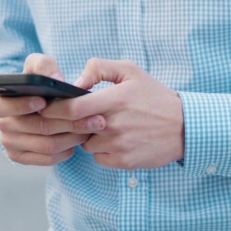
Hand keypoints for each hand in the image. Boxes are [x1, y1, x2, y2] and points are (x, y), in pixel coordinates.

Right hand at [0, 53, 106, 165]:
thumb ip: (45, 66)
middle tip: (93, 117)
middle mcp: (1, 126)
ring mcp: (10, 144)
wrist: (36, 105)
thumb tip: (55, 78)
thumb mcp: (39, 67)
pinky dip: (66, 150)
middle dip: (67, 121)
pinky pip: (48, 159)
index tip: (43, 101)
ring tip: (91, 127)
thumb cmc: (38, 83)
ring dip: (72, 136)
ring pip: (47, 145)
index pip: (3, 107)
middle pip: (37, 127)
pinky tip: (78, 139)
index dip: (23, 105)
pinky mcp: (21, 159)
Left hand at [41, 59, 183, 169]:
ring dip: (89, 136)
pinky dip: (102, 150)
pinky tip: (116, 140)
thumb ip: (99, 68)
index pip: (73, 108)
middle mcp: (115, 124)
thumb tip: (75, 82)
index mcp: (116, 99)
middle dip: (68, 122)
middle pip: (74, 127)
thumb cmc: (154, 96)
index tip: (47, 106)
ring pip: (86, 143)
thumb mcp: (130, 71)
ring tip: (106, 126)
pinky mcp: (123, 162)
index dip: (55, 108)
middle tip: (71, 116)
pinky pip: (98, 157)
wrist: (183, 126)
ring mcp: (119, 145)